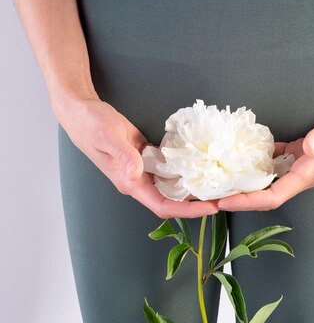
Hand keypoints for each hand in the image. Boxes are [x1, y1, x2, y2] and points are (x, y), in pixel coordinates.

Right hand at [57, 97, 218, 218]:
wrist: (81, 112)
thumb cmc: (91, 124)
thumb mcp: (107, 136)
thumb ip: (123, 155)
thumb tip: (137, 175)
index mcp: (129, 182)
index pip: (162, 206)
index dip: (186, 211)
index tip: (210, 208)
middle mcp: (137, 180)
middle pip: (171, 200)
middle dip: (196, 202)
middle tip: (224, 196)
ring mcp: (142, 168)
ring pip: (171, 184)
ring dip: (192, 186)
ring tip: (218, 182)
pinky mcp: (145, 155)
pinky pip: (168, 167)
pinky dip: (184, 167)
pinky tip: (201, 162)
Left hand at [216, 92, 313, 211]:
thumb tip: (307, 149)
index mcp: (310, 173)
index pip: (273, 197)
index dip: (246, 201)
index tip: (222, 202)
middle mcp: (303, 174)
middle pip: (264, 194)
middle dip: (236, 198)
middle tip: (206, 198)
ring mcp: (302, 165)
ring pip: (266, 181)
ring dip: (242, 182)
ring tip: (214, 181)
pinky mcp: (301, 153)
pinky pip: (274, 163)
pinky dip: (255, 162)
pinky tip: (238, 156)